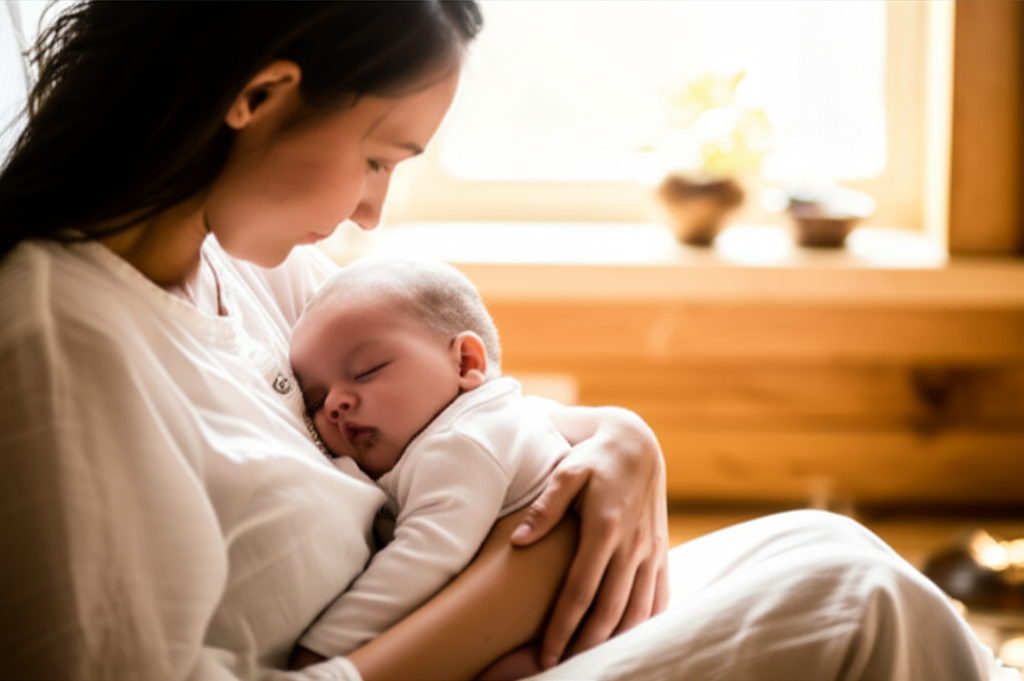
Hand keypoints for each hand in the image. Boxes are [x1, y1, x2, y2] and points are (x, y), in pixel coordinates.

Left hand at [510, 406, 669, 668]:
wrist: (636, 442)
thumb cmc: (592, 457)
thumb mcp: (566, 471)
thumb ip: (544, 507)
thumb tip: (519, 541)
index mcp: (604, 527)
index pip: (581, 590)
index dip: (562, 626)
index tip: (544, 654)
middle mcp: (632, 544)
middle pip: (610, 611)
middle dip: (585, 645)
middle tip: (559, 667)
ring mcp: (651, 550)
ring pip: (638, 610)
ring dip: (616, 641)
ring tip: (589, 662)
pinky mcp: (662, 551)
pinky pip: (660, 597)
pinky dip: (646, 624)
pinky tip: (628, 640)